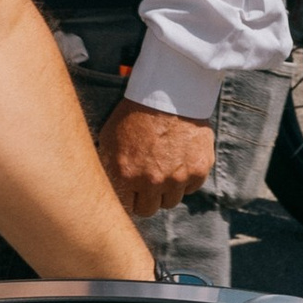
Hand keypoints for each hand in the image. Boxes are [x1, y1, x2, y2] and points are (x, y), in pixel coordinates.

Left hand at [96, 99, 215, 221]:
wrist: (169, 93)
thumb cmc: (134, 114)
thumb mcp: (109, 138)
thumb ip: (108, 167)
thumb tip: (103, 186)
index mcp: (125, 175)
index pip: (125, 208)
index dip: (127, 200)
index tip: (130, 193)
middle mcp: (152, 182)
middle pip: (149, 209)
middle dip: (146, 198)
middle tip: (147, 182)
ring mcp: (177, 178)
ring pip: (171, 201)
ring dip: (167, 189)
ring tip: (164, 168)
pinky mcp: (198, 170)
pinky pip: (191, 188)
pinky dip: (186, 179)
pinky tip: (179, 160)